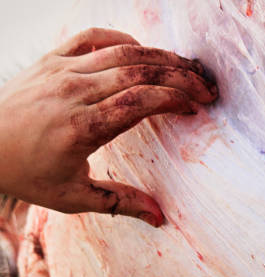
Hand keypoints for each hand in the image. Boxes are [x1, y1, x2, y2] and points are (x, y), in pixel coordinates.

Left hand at [0, 28, 217, 226]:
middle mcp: (73, 92)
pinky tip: (142, 52)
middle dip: (181, 77)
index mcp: (82, 127)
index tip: (196, 107)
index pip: (140, 102)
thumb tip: (160, 218)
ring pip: (122, 52)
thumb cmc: (25, 174)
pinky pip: (91, 38)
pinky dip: (122, 39)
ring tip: (187, 67)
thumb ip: (120, 203)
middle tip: (206, 87)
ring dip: (162, 57)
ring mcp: (60, 71)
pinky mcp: (50, 60)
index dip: (175, 99)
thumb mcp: (71, 198)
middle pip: (140, 72)